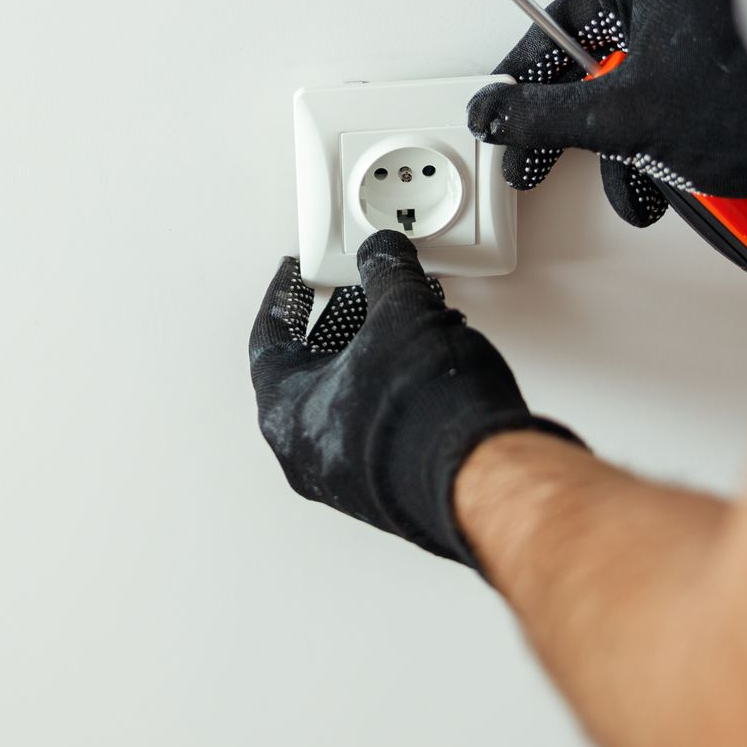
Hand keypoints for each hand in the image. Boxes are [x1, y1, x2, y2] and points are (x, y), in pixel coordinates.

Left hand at [247, 230, 583, 565]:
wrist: (478, 477)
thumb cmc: (422, 410)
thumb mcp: (401, 313)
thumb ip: (387, 274)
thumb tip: (383, 254)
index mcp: (285, 411)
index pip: (269, 340)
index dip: (285, 296)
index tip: (294, 276)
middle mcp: (307, 454)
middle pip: (311, 371)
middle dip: (341, 326)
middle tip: (359, 295)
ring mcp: (350, 480)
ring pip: (349, 402)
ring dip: (375, 358)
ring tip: (408, 324)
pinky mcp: (393, 491)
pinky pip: (380, 428)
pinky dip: (396, 390)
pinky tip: (429, 367)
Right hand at [465, 0, 746, 225]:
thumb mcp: (624, 116)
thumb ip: (543, 115)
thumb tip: (494, 110)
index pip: (562, 22)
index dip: (522, 73)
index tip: (500, 108)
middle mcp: (686, 10)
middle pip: (597, 75)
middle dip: (589, 137)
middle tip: (541, 162)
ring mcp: (711, 56)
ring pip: (636, 112)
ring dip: (635, 166)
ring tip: (652, 189)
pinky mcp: (731, 100)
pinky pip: (676, 131)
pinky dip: (673, 170)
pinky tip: (690, 189)